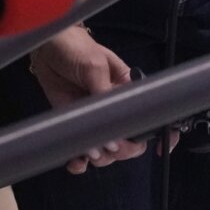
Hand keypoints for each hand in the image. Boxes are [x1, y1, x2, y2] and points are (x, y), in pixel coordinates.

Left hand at [28, 25, 149, 171]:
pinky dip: (80, 160)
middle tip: (110, 149)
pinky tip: (77, 161)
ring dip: (100, 158)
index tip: (161, 148)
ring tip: (88, 154)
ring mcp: (94, 117)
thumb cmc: (78, 49)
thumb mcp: (97, 67)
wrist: (49, 48)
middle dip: (122, 151)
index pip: (149, 115)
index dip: (159, 134)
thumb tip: (112, 130)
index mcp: (127, 90)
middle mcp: (115, 107)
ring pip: (106, 150)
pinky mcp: (75, 123)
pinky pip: (82, 147)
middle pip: (128, 140)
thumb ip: (105, 96)